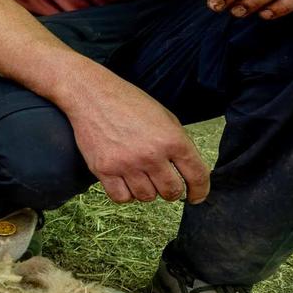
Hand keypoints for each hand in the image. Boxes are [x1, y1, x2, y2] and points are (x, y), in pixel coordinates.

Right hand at [66, 72, 210, 204]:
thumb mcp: (165, 117)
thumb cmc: (128, 102)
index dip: (200, 191)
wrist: (92, 95)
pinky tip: (125, 182)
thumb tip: (187, 170)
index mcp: (172, 139)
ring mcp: (127, 164)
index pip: (196, 176)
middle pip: (171, 192)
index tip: (196, 197)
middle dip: (172, 192)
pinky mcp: (104, 170)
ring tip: (141, 177)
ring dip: (147, 191)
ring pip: (147, 197)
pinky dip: (126, 194)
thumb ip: (178, 143)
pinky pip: (122, 198)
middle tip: (165, 184)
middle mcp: (151, 155)